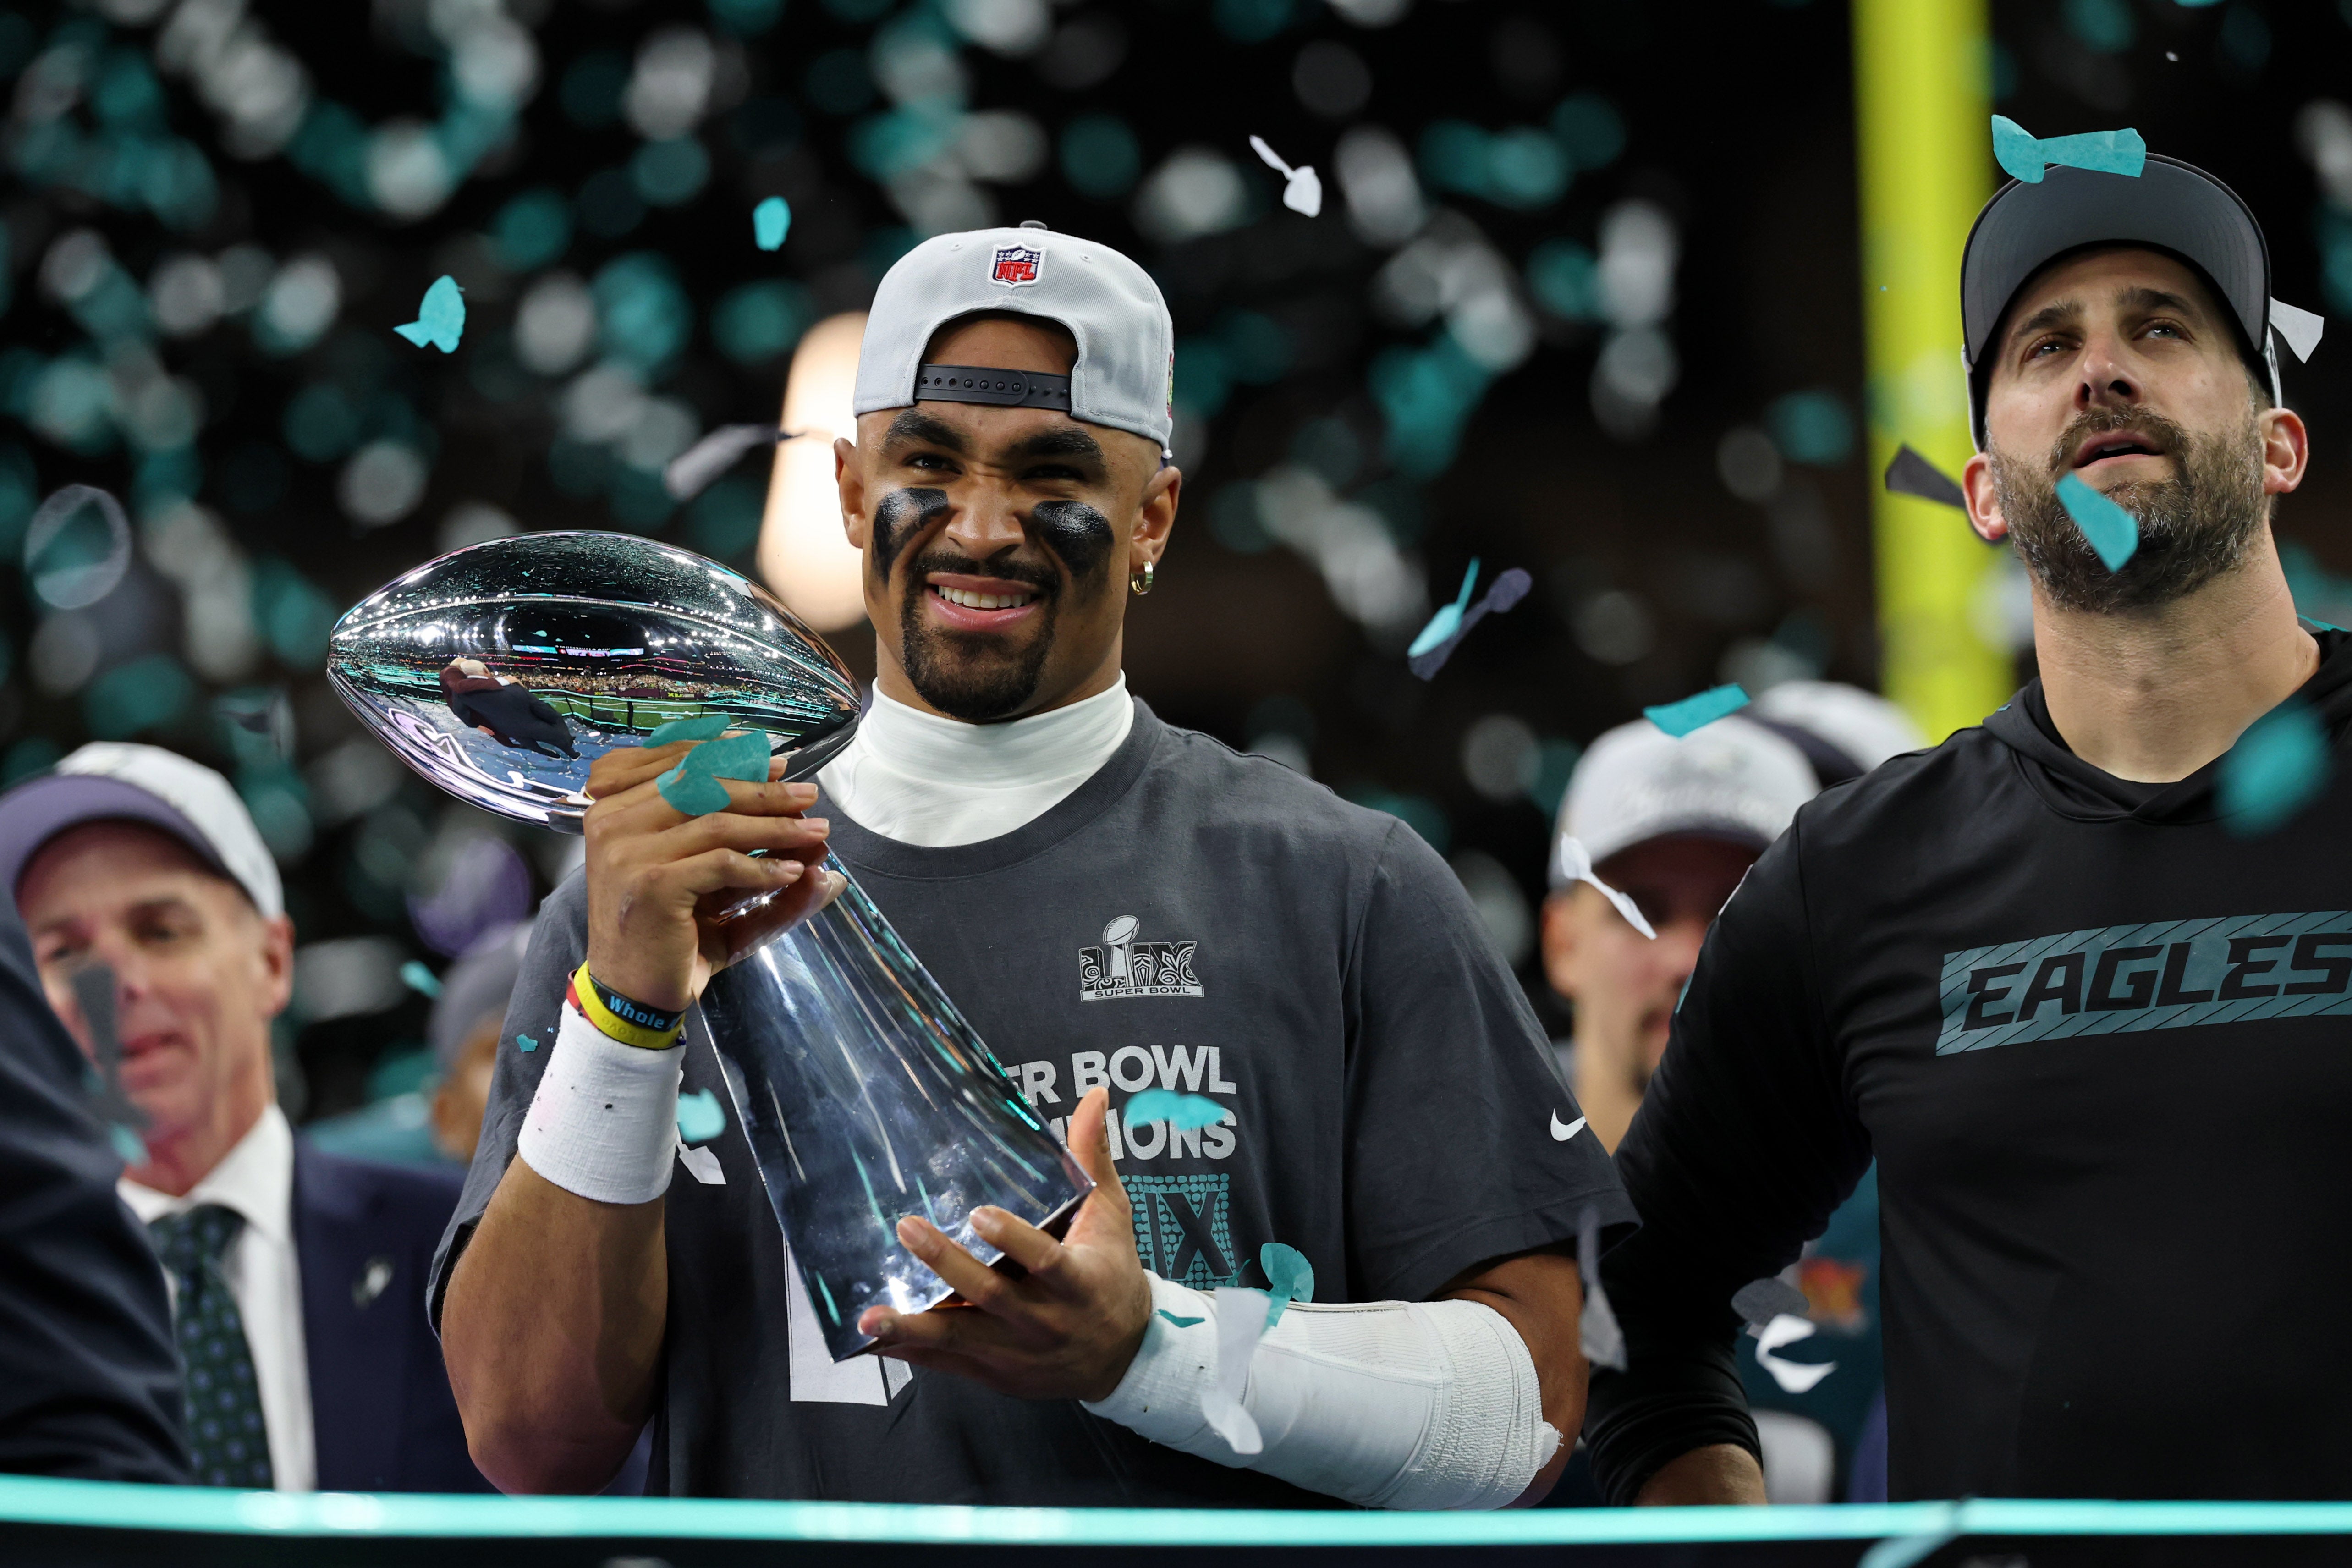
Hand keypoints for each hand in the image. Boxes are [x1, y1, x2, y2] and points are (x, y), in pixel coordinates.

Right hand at [581, 738, 841, 1013]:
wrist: (632, 994)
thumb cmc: (668, 933)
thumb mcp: (711, 885)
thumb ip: (754, 856)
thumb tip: (823, 849)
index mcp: (615, 807)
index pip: (676, 761)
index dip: (730, 755)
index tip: (775, 762)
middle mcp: (613, 822)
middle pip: (703, 785)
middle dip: (764, 789)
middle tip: (809, 796)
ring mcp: (628, 852)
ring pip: (718, 821)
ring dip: (776, 826)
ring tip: (817, 833)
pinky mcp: (653, 884)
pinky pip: (722, 863)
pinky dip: (764, 866)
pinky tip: (793, 872)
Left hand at [860, 1086, 1151, 1401]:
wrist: (1123, 1358)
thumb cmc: (1111, 1275)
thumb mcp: (1110, 1217)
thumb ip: (1093, 1159)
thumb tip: (1095, 1094)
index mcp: (1077, 1281)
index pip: (1046, 1261)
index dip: (1013, 1240)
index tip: (978, 1213)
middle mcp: (1045, 1321)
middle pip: (990, 1295)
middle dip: (947, 1265)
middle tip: (907, 1229)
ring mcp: (1017, 1352)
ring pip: (960, 1338)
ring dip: (912, 1326)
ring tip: (869, 1315)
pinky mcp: (995, 1373)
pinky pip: (948, 1364)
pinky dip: (911, 1352)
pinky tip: (872, 1340)